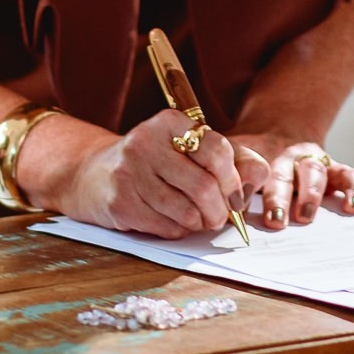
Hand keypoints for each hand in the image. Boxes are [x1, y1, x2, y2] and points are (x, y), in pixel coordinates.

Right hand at [35, 109, 267, 239]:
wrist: (94, 175)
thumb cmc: (156, 163)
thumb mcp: (190, 150)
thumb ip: (233, 159)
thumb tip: (259, 177)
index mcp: (170, 122)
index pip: (218, 150)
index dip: (234, 180)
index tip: (235, 196)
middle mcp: (146, 141)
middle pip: (204, 186)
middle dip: (220, 210)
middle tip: (220, 218)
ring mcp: (129, 172)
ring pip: (186, 211)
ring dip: (199, 223)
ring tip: (197, 219)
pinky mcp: (119, 202)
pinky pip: (165, 227)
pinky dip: (177, 230)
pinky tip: (171, 220)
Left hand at [233, 132, 353, 228]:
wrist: (278, 123)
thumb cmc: (249, 153)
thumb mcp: (232, 155)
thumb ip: (223, 178)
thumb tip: (210, 210)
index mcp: (258, 155)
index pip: (250, 168)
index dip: (245, 184)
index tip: (238, 203)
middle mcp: (286, 156)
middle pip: (283, 174)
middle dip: (279, 197)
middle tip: (274, 219)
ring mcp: (311, 160)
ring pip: (313, 172)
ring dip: (310, 195)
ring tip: (304, 217)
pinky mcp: (333, 167)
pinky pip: (347, 174)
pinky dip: (353, 188)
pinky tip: (351, 206)